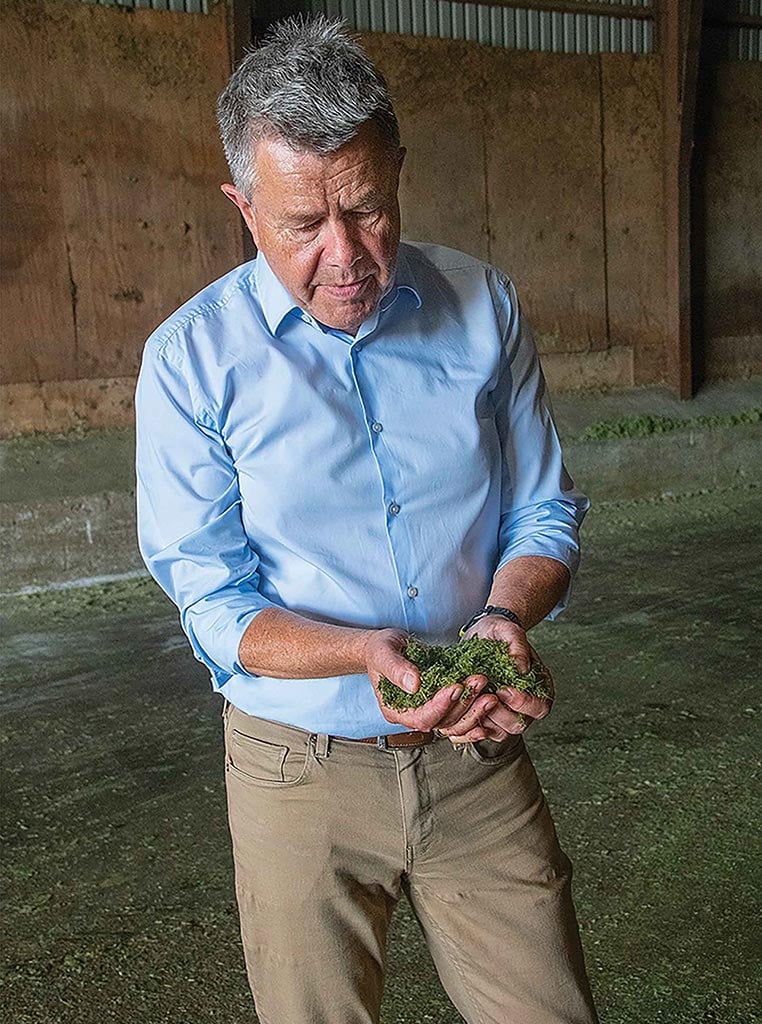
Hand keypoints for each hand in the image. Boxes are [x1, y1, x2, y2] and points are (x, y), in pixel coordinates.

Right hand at [365, 629, 500, 732]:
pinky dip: (476, 716)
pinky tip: (491, 707)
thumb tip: (414, 684)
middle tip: (480, 682)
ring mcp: (429, 712)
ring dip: (475, 710)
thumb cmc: (381, 649)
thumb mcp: (383, 652)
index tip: (456, 686)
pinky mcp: (441, 705)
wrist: (387, 647)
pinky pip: (460, 718)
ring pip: (455, 723)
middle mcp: (413, 716)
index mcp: (396, 710)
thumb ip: (396, 668)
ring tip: (491, 693)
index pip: (422, 717)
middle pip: (443, 722)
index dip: (440, 705)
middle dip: (464, 704)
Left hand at [436, 616, 554, 743]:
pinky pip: (480, 731)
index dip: (523, 704)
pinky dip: (469, 726)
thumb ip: (518, 646)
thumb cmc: (499, 633)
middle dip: (499, 713)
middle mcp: (524, 705)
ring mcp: (505, 713)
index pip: (540, 708)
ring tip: (470, 699)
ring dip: (482, 718)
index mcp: (538, 687)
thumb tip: (522, 669)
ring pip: (498, 732)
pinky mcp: (486, 715)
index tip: (503, 689)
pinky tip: (460, 710)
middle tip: (483, 694)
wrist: (482, 634)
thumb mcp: (509, 631)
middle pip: (518, 725)